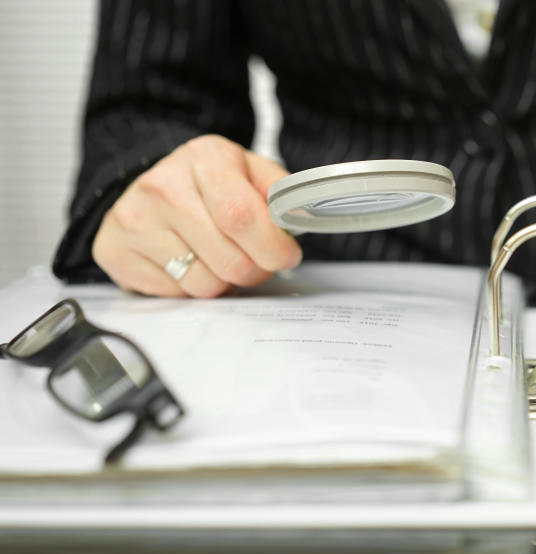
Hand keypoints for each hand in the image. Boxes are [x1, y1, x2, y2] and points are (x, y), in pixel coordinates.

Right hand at [92, 134, 301, 296]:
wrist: (149, 186)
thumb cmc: (210, 184)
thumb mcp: (250, 172)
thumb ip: (281, 193)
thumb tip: (301, 218)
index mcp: (204, 158)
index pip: (242, 216)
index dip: (272, 247)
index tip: (286, 255)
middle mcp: (162, 186)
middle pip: (229, 260)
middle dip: (255, 270)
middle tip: (256, 260)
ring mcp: (133, 220)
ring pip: (204, 285)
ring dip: (224, 282)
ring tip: (218, 257)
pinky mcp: (115, 251)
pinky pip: (175, 295)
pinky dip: (191, 288)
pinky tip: (189, 262)